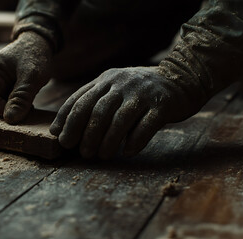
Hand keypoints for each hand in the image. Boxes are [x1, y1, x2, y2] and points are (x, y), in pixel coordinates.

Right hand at [0, 31, 51, 123]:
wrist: (37, 43)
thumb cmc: (36, 56)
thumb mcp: (33, 78)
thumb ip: (21, 98)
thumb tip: (10, 119)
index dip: (5, 111)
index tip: (25, 110)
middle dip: (7, 109)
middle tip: (28, 105)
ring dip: (9, 106)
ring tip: (26, 99)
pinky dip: (10, 102)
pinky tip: (22, 97)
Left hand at [50, 67, 192, 158]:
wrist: (182, 78)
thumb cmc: (140, 91)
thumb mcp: (115, 87)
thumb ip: (92, 101)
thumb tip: (62, 128)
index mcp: (106, 79)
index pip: (80, 99)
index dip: (67, 120)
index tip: (60, 138)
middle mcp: (122, 83)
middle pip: (97, 111)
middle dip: (86, 134)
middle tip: (82, 153)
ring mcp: (142, 93)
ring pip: (119, 120)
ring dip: (108, 142)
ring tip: (102, 156)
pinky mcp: (162, 105)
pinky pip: (145, 126)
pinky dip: (134, 142)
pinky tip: (127, 152)